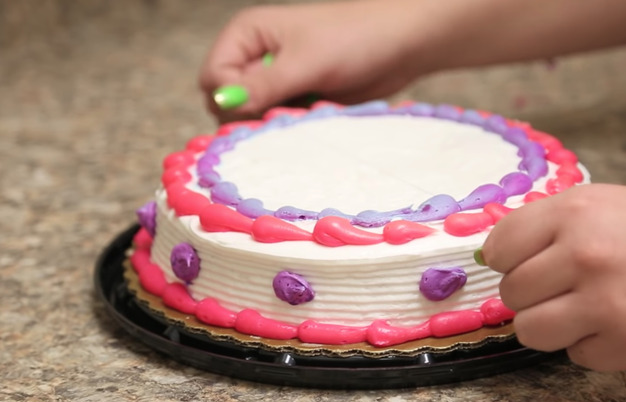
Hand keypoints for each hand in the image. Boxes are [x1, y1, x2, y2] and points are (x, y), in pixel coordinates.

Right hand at [199, 0, 431, 120]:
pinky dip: (292, 130)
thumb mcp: (306, 62)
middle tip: (288, 113)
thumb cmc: (354, 39)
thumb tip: (221, 105)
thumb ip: (263, 85)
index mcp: (246, 35)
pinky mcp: (297, 101)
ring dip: (275, 125)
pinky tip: (314, 119)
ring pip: (254, 120)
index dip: (231, 98)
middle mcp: (255, 58)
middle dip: (252, 116)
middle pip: (227, 105)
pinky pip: (279, 127)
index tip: (263, 107)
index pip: (213, 79)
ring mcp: (276, 82)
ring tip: (307, 113)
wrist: (400, 45)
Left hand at [482, 183, 625, 370]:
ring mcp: (605, 302)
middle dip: (532, 297)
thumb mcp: (608, 205)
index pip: (498, 247)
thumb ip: (552, 228)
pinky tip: (625, 323)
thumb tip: (496, 257)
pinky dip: (594, 346)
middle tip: (566, 290)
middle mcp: (583, 253)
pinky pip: (576, 357)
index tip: (522, 267)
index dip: (507, 262)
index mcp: (575, 211)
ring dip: (552, 327)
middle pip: (511, 294)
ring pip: (531, 331)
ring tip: (586, 312)